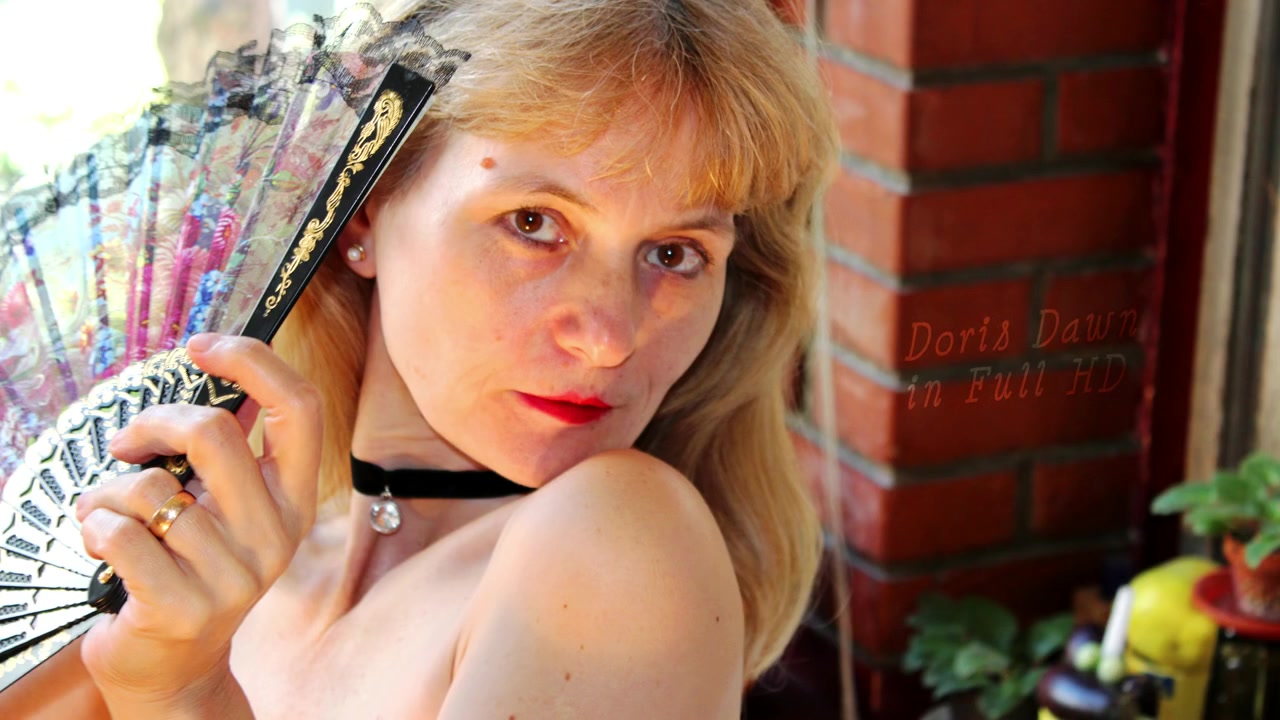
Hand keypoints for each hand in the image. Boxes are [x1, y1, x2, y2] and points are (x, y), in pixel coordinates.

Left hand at [73, 334, 321, 714]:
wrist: (174, 667)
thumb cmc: (190, 568)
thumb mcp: (228, 509)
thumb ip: (229, 452)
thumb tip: (217, 367)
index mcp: (294, 500)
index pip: (300, 408)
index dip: (252, 361)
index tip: (201, 346)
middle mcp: (276, 536)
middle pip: (214, 433)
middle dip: (154, 422)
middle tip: (127, 443)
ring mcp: (233, 576)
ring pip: (151, 487)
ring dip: (107, 492)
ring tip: (107, 515)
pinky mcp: (182, 607)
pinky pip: (120, 533)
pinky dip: (94, 527)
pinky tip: (101, 544)